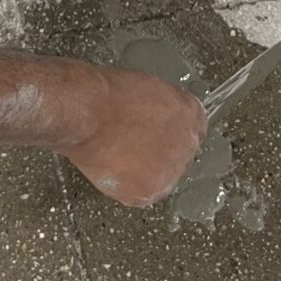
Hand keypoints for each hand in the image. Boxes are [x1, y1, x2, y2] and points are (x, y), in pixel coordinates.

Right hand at [58, 67, 206, 207]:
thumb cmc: (107, 95)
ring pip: (160, 177)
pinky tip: (112, 167)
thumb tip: (159, 121)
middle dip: (159, 154)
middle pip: (179, 156)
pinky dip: (126, 185)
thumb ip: (164, 108)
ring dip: (144, 171)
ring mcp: (170, 171)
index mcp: (191, 113)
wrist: (88, 114)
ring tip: (118, 155)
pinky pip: (140, 193)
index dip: (171, 132)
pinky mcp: (148, 192)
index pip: (193, 129)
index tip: (157, 135)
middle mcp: (188, 144)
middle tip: (133, 146)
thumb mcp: (146, 87)